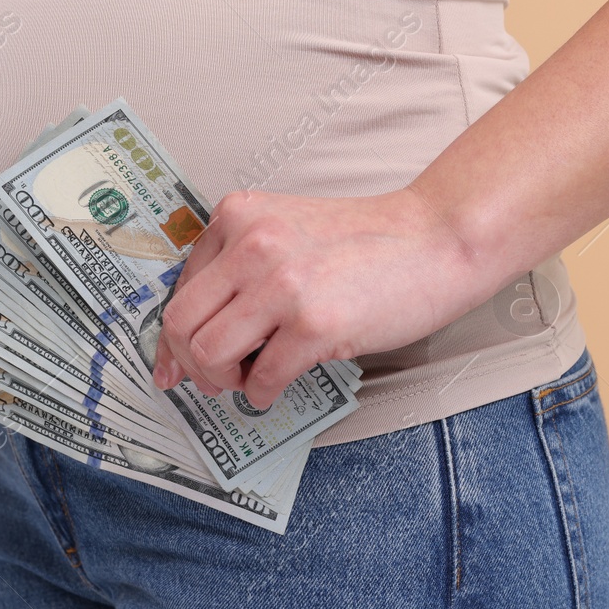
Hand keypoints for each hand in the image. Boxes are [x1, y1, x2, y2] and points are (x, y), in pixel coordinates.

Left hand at [151, 186, 495, 409]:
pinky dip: (262, 393)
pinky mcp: (313, 323)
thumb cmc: (369, 240)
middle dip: (190, 363)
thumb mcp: (288, 229)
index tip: (173, 364)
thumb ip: (241, 264)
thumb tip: (194, 334)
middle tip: (214, 380)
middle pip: (181, 322)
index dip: (173, 336)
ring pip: (208, 354)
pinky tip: (278, 385)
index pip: (180, 287)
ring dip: (222, 381)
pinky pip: (261, 378)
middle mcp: (252, 244)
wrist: (436, 238)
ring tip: (249, 379)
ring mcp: (281, 284)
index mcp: (239, 215)